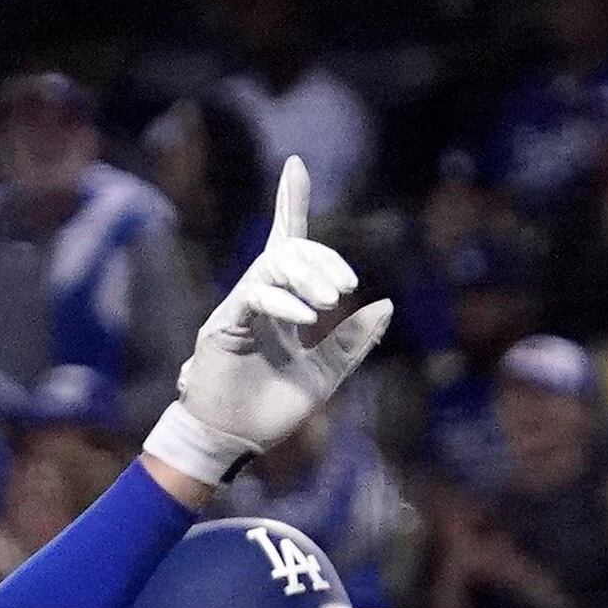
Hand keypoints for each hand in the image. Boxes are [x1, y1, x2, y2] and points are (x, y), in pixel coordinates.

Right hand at [149, 159, 394, 487]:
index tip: (295, 164)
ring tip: (332, 301)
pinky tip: (306, 317)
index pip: (289, 243)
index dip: (291, 201)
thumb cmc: (271, 410)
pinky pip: (253, 298)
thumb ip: (354, 342)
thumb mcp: (325, 374)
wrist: (234, 442)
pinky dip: (282, 303)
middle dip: (320, 259)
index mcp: (284, 304)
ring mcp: (238, 309)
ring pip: (272, 267)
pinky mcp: (222, 327)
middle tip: (346, 288)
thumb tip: (385, 305)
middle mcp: (259, 298)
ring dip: (307, 277)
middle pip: (289, 251)